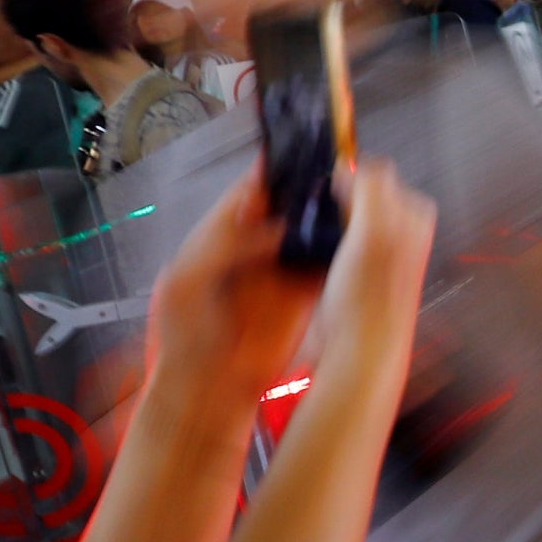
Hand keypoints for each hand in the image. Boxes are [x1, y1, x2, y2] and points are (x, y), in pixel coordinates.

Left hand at [146, 169, 328, 407]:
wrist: (209, 388)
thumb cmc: (185, 336)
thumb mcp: (187, 280)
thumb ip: (224, 246)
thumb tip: (274, 227)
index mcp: (218, 237)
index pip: (248, 194)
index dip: (271, 173)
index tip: (299, 154)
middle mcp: (252, 248)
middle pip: (284, 206)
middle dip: (306, 190)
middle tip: (336, 174)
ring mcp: (280, 271)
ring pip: (307, 231)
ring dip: (326, 218)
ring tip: (351, 201)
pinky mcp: (303, 295)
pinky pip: (324, 264)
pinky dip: (339, 251)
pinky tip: (355, 240)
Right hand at [305, 160, 436, 388]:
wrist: (359, 352)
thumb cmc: (370, 301)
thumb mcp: (374, 231)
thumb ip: (371, 188)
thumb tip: (352, 165)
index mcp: (414, 214)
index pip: (374, 171)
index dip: (345, 175)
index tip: (323, 185)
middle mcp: (402, 231)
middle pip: (357, 194)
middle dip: (333, 198)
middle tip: (313, 211)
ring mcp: (379, 253)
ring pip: (342, 217)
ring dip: (322, 222)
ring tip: (310, 235)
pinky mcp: (357, 274)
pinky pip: (331, 243)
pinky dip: (317, 243)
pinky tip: (309, 255)